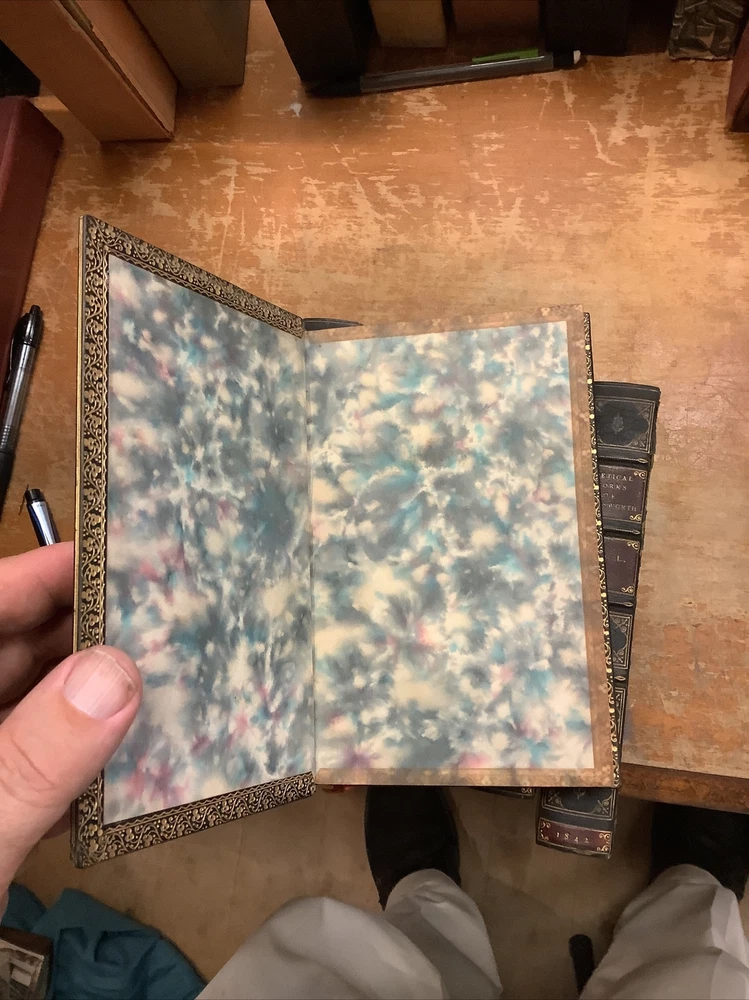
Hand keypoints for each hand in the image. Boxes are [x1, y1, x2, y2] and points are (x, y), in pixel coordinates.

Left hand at [0, 542, 140, 915]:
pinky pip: (36, 766)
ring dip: (95, 706)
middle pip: (16, 653)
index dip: (47, 575)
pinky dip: (80, 765)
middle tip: (169, 627)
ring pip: (32, 711)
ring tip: (167, 686)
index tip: (124, 559)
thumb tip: (116, 674)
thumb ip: (34, 759)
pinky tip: (130, 766)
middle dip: (91, 640)